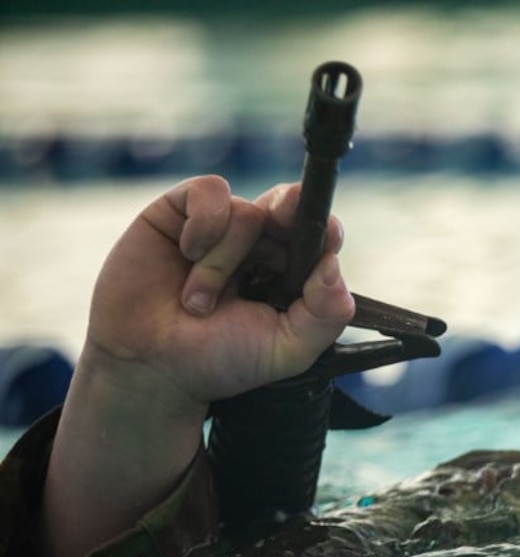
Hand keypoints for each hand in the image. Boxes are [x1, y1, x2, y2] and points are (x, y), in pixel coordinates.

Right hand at [80, 174, 355, 420]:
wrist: (148, 365)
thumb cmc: (218, 360)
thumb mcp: (286, 350)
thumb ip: (324, 315)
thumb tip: (334, 264)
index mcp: (290, 275)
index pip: (318, 238)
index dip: (325, 229)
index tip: (329, 235)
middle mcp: (259, 246)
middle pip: (289, 207)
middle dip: (291, 214)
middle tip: (282, 222)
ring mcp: (220, 227)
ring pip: (247, 213)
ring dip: (224, 261)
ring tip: (197, 302)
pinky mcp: (179, 212)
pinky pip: (209, 191)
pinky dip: (204, 222)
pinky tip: (188, 253)